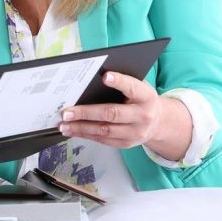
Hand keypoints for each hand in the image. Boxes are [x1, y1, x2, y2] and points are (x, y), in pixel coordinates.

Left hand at [59, 71, 187, 157]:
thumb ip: (122, 83)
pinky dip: (86, 135)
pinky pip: (103, 140)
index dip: (119, 82)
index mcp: (146, 96)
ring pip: (104, 130)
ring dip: (81, 128)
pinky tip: (73, 130)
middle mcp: (142, 116)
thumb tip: (94, 78)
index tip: (105, 77)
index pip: (132, 87)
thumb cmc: (141, 99)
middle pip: (112, 113)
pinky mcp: (126, 143)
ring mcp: (135, 132)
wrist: (157, 122)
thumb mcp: (139, 87)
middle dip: (86, 113)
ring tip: (64, 124)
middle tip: (67, 112)